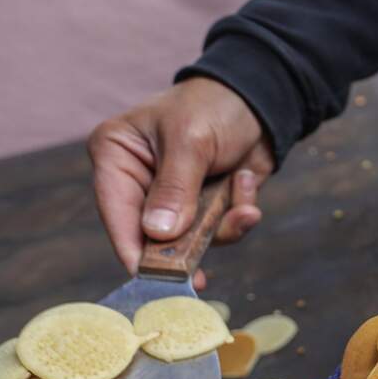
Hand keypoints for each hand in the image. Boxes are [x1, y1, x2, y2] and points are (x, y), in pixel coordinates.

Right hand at [88, 77, 272, 289]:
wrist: (262, 100)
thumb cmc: (214, 105)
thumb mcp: (191, 140)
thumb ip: (175, 188)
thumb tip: (158, 234)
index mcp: (116, 155)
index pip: (116, 212)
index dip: (132, 249)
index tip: (153, 278)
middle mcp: (138, 182)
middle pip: (151, 237)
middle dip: (187, 245)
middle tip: (202, 273)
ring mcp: (173, 199)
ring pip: (190, 241)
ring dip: (222, 226)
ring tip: (244, 201)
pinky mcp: (203, 208)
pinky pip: (219, 232)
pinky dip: (238, 214)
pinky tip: (246, 181)